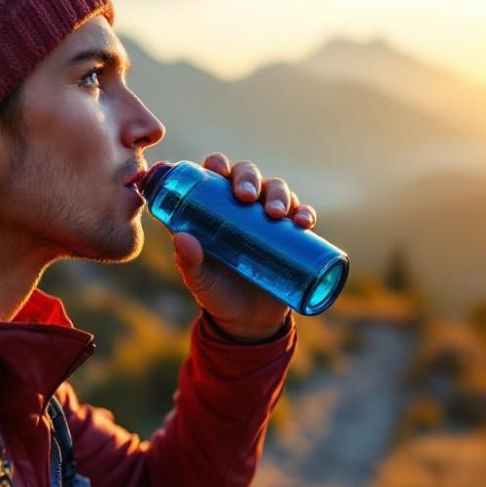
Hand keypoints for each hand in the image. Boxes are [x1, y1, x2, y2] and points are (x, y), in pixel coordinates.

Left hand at [169, 153, 317, 341]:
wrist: (247, 322)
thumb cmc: (217, 294)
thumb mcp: (199, 280)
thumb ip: (188, 262)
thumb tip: (180, 237)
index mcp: (215, 208)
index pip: (216, 174)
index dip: (217, 164)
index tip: (217, 170)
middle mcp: (243, 207)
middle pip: (248, 174)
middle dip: (249, 178)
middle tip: (246, 197)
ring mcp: (269, 219)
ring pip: (277, 189)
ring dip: (279, 194)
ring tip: (276, 213)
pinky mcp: (291, 236)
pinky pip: (302, 215)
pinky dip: (305, 213)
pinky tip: (303, 222)